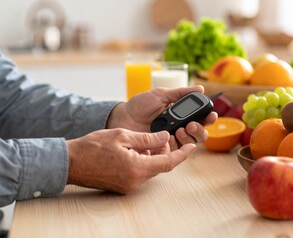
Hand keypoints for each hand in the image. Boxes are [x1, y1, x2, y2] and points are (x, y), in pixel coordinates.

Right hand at [66, 129, 195, 193]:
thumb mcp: (123, 135)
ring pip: (151, 169)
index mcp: (137, 168)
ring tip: (147, 141)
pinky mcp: (123, 186)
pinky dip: (144, 162)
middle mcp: (135, 181)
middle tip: (162, 137)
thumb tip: (165, 137)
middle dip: (165, 152)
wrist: (70, 162)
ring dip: (154, 156)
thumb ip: (147, 138)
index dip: (182, 154)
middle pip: (160, 166)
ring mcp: (129, 185)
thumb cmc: (93, 147)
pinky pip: (141, 173)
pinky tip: (137, 150)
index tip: (192, 147)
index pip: (168, 162)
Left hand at [106, 85, 216, 147]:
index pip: (201, 118)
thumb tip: (200, 89)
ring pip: (191, 144)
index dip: (209, 117)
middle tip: (191, 125)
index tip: (210, 115)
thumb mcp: (161, 95)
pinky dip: (176, 145)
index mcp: (182, 115)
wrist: (123, 117)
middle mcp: (180, 128)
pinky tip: (170, 138)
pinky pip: (175, 152)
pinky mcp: (163, 150)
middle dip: (200, 130)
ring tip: (180, 130)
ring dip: (189, 137)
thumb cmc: (140, 105)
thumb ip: (180, 93)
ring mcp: (172, 141)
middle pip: (200, 134)